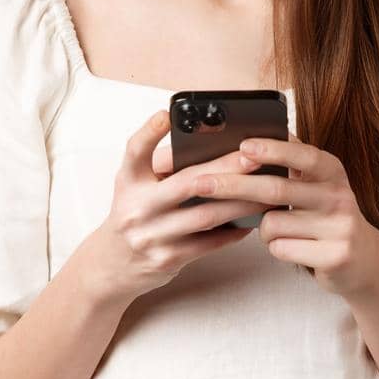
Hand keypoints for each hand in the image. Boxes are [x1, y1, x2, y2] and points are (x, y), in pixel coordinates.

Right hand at [82, 110, 270, 305]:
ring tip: (266, 191)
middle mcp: (137, 207)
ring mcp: (152, 236)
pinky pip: (208, 244)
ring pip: (205, 216)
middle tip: (254, 158)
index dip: (149, 132)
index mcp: (129, 181)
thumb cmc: (134, 213)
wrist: (112, 263)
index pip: (135, 152)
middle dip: (226, 169)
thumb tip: (212, 145)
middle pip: (187, 183)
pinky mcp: (167, 259)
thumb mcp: (135, 185)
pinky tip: (252, 221)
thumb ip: (162, 166)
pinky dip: (232, 231)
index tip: (167, 114)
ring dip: (240, 203)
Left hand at [190, 132, 378, 300]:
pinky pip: (281, 249)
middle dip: (233, 185)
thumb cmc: (325, 215)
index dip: (272, 150)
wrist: (364, 260)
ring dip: (262, 228)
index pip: (302, 154)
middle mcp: (339, 196)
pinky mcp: (335, 256)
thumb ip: (290, 165)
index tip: (243, 146)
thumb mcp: (317, 184)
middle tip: (200, 184)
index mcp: (333, 171)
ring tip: (280, 229)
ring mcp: (340, 227)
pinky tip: (293, 247)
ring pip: (273, 224)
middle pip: (276, 189)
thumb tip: (245, 144)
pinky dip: (276, 248)